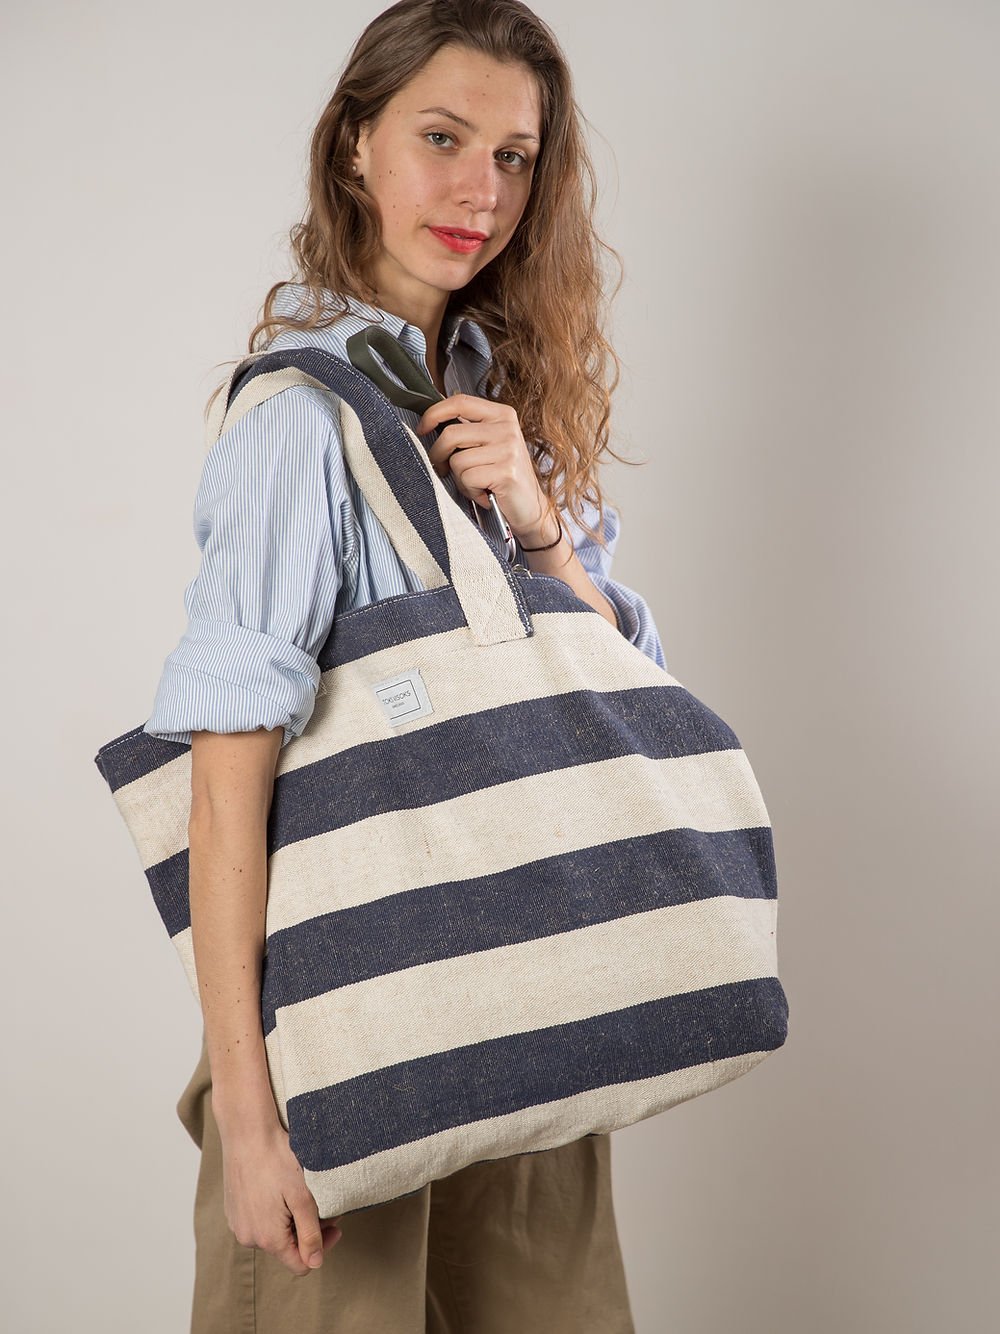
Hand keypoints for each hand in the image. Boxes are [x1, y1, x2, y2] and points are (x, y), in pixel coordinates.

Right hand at [217, 1116, 343, 1275]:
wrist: (247, 1132)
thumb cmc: (277, 1159)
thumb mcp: (302, 1197)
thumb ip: (310, 1234)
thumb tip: (315, 1264)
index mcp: (268, 1238)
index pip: (300, 1264)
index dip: (322, 1248)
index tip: (334, 1225)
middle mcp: (248, 1237)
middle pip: (287, 1248)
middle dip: (307, 1229)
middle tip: (322, 1204)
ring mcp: (238, 1224)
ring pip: (272, 1234)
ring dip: (290, 1220)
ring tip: (300, 1194)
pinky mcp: (233, 1210)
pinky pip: (258, 1221)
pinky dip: (273, 1212)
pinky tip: (279, 1189)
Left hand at [416, 394, 555, 543]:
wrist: (531, 507)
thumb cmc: (504, 477)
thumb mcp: (490, 445)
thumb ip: (468, 430)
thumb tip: (433, 422)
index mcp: (502, 415)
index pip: (459, 402)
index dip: (434, 414)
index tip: (423, 428)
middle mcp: (507, 428)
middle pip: (451, 433)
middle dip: (438, 455)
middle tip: (444, 468)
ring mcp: (508, 449)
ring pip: (457, 460)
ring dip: (460, 479)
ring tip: (476, 484)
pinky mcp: (506, 472)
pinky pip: (468, 478)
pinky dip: (470, 491)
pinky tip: (484, 494)